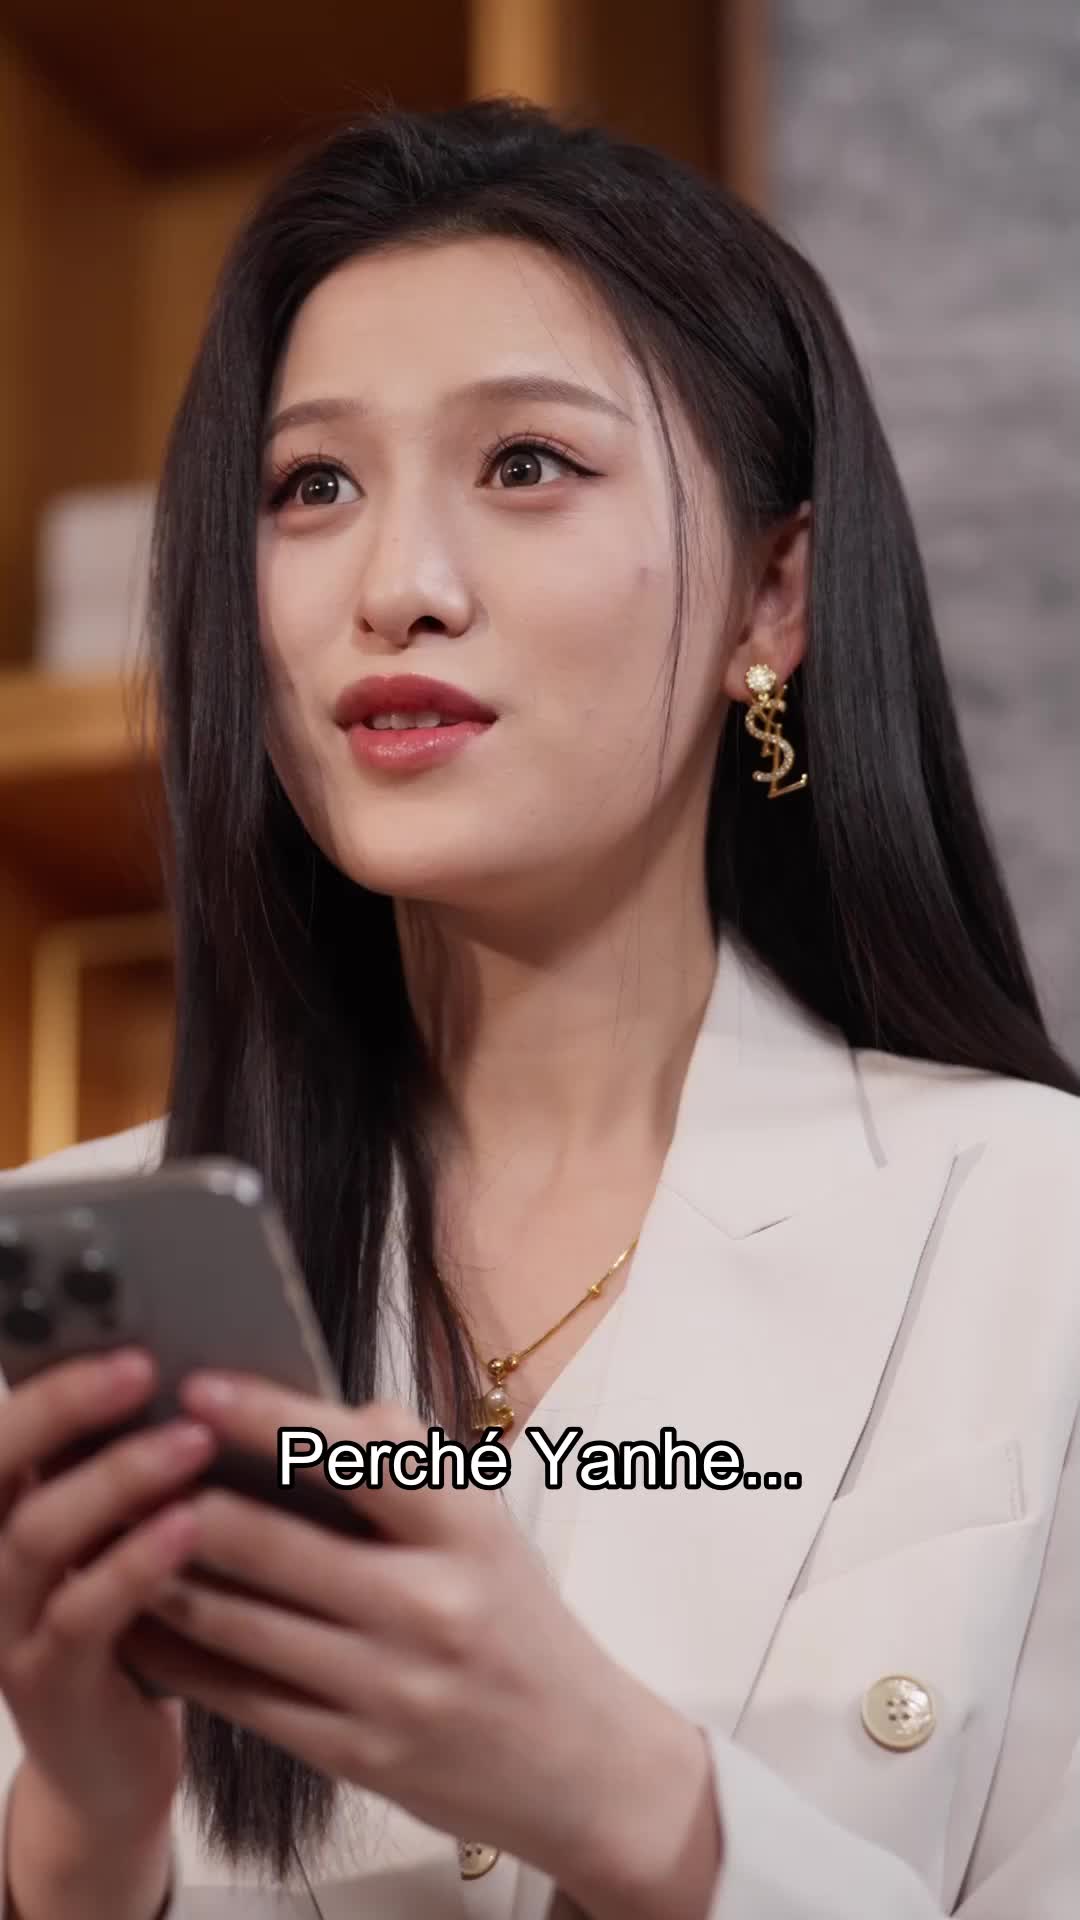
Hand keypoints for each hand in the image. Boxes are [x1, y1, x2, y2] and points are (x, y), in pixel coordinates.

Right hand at [0, 1348, 215, 1833]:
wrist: (110, 1763)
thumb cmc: (140, 1618)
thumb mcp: (128, 1528)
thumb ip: (144, 1459)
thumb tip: (217, 1370)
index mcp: (8, 1502)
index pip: (7, 1422)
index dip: (46, 1372)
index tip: (102, 1314)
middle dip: (63, 1405)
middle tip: (140, 1365)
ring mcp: (8, 1621)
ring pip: (35, 1533)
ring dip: (114, 1480)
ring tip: (190, 1441)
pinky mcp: (47, 1682)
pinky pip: (79, 1614)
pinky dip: (133, 1564)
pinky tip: (188, 1527)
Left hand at [120, 1372, 698, 1893]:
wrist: (579, 1761)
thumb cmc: (516, 1624)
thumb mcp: (485, 1529)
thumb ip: (405, 1469)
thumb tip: (307, 1407)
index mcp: (465, 1529)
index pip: (359, 1454)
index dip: (269, 1417)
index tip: (199, 1387)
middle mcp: (430, 1604)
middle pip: (274, 1542)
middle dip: (185, 1501)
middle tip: (127, 1466)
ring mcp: (390, 1686)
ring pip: (241, 1623)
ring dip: (163, 1577)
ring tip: (115, 1538)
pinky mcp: (356, 1753)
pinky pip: (243, 1697)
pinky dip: (182, 1656)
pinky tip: (146, 1626)